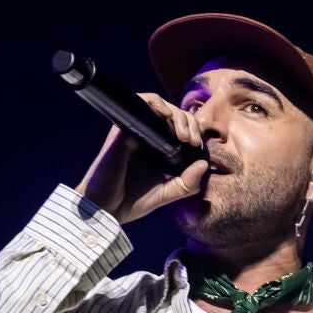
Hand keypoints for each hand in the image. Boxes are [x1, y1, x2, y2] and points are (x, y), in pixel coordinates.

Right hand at [74, 93, 207, 224]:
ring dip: (176, 113)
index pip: (181, 126)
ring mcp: (135, 130)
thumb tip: (204, 164)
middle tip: (193, 141)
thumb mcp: (169, 193)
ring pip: (159, 105)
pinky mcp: (123, 129)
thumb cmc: (134, 201)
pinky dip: (155, 104)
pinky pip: (139, 104)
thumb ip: (188, 182)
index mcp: (160, 148)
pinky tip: (166, 115)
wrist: (109, 208)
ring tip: (183, 134)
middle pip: (173, 113)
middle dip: (189, 122)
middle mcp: (148, 136)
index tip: (198, 146)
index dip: (194, 129)